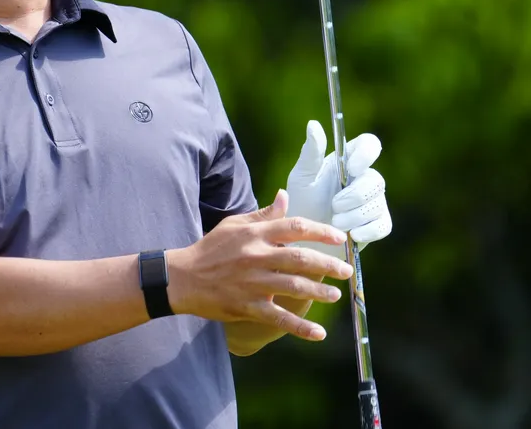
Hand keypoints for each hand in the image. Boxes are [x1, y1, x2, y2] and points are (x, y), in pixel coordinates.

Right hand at [167, 190, 352, 341]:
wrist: (183, 278)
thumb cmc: (211, 249)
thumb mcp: (235, 225)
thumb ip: (263, 214)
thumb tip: (285, 197)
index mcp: (255, 234)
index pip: (295, 227)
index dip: (321, 231)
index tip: (340, 238)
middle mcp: (257, 256)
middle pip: (301, 258)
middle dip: (329, 264)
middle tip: (347, 271)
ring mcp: (253, 283)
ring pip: (294, 287)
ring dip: (320, 292)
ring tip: (336, 296)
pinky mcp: (248, 306)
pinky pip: (279, 318)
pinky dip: (300, 328)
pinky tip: (318, 334)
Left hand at [285, 120, 391, 258]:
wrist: (304, 238)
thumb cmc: (302, 202)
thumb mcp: (302, 177)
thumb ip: (311, 153)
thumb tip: (313, 124)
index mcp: (348, 161)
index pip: (370, 144)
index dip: (366, 154)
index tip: (352, 168)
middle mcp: (365, 178)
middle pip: (376, 180)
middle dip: (354, 196)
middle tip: (334, 206)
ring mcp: (374, 201)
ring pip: (377, 204)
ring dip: (354, 216)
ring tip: (335, 222)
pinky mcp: (378, 224)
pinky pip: (382, 225)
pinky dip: (366, 231)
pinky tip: (351, 234)